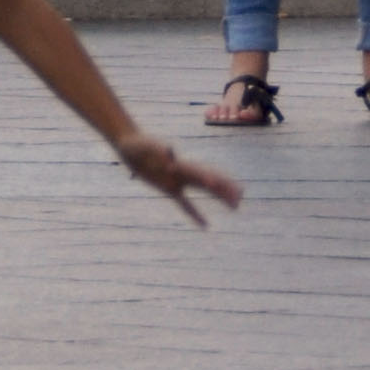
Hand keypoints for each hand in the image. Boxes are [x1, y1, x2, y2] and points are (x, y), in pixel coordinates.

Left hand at [116, 130, 244, 226]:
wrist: (129, 145)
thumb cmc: (137, 143)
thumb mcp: (145, 145)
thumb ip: (158, 148)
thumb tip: (171, 151)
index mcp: (178, 163)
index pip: (199, 172)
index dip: (210, 178)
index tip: (221, 186)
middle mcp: (182, 172)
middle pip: (208, 181)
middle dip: (224, 189)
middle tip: (241, 197)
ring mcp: (178, 180)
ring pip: (203, 191)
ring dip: (219, 197)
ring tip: (236, 206)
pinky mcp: (169, 189)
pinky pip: (185, 204)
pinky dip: (195, 214)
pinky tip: (205, 225)